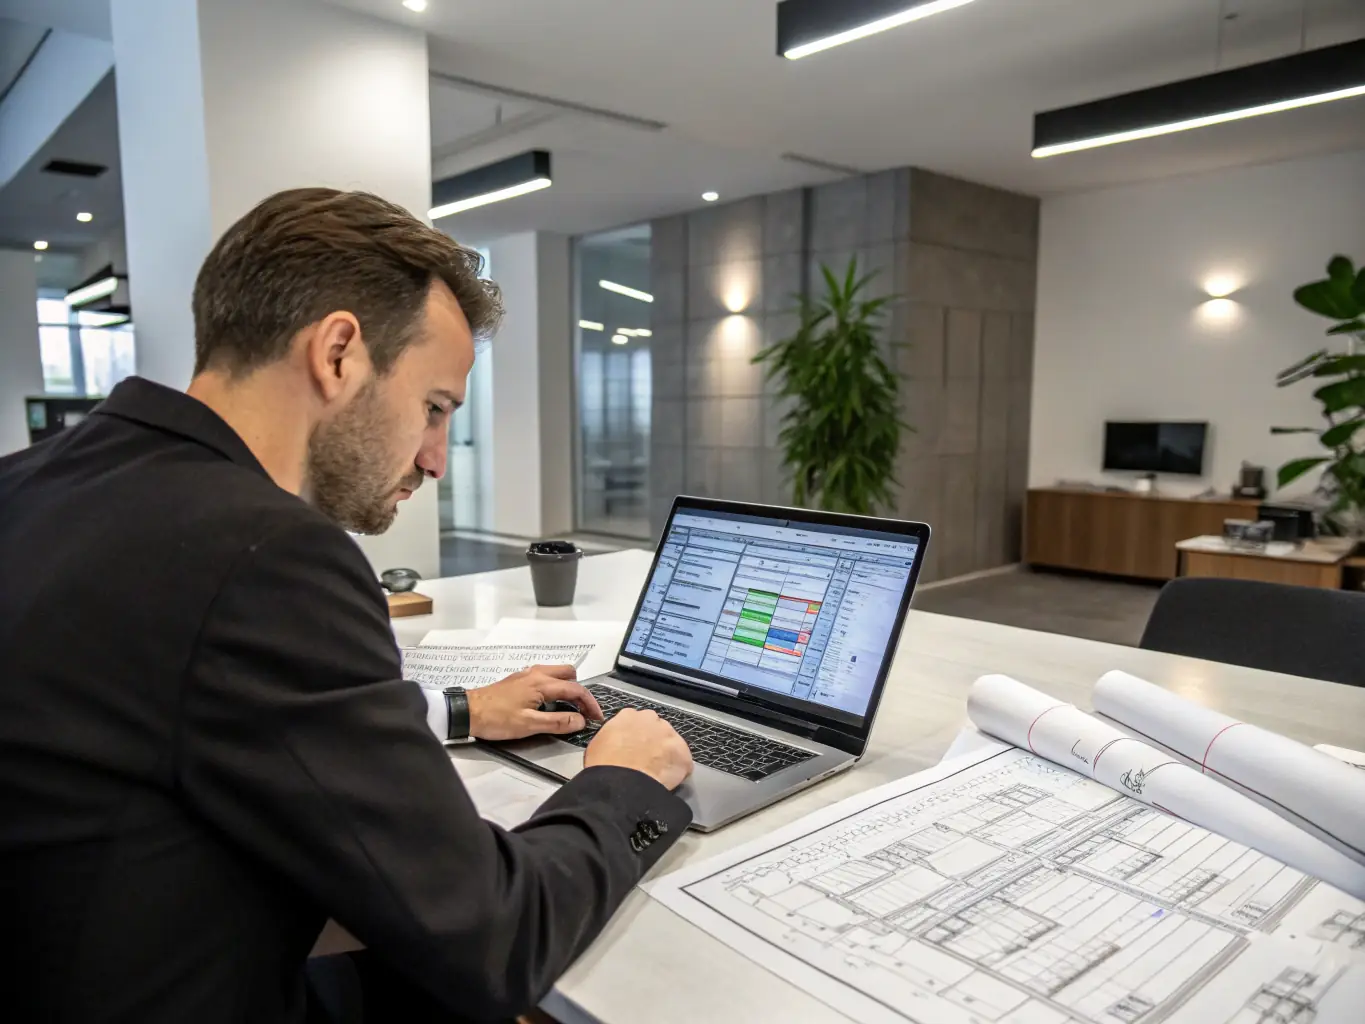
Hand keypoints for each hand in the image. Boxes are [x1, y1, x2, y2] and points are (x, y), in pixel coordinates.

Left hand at [466, 665, 603, 741]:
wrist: (468, 711)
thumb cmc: (496, 719)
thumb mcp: (529, 725)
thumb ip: (557, 722)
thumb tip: (580, 721)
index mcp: (541, 684)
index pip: (576, 690)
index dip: (590, 704)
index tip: (597, 717)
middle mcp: (536, 673)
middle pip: (569, 673)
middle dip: (580, 690)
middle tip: (582, 709)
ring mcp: (526, 674)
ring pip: (556, 673)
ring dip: (566, 686)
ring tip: (568, 706)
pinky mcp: (518, 679)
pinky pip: (544, 676)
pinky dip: (553, 686)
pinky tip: (548, 702)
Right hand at [584, 708, 693, 790]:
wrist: (620, 783)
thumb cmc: (604, 765)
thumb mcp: (598, 743)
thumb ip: (612, 735)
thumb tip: (617, 742)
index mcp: (629, 716)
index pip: (637, 721)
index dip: (636, 736)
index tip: (634, 747)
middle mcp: (651, 719)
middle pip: (656, 729)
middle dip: (653, 742)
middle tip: (645, 760)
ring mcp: (669, 734)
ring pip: (671, 743)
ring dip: (666, 755)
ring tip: (656, 772)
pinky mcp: (683, 753)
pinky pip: (683, 761)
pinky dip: (678, 770)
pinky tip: (666, 780)